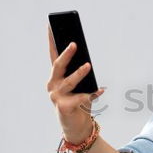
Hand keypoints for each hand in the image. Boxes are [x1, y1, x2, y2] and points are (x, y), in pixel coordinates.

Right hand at [46, 25, 104, 141]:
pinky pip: (81, 98)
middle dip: (66, 54)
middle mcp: (53, 85)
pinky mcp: (64, 108)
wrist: (76, 127)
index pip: (53, 55)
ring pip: (69, 82)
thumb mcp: (79, 86)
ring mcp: (56, 97)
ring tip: (88, 65)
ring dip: (79, 73)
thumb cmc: (79, 102)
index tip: (51, 26)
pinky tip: (101, 89)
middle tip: (75, 43)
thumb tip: (87, 60)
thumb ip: (79, 73)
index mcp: (55, 77)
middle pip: (58, 66)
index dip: (52, 41)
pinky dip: (92, 94)